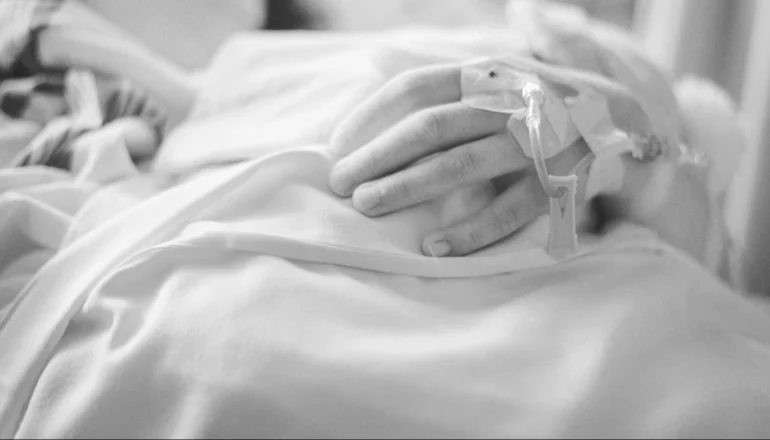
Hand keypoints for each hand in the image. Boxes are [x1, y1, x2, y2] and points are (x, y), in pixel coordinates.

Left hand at [329, 64, 586, 256]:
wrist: (617, 120)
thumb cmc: (533, 105)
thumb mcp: (490, 81)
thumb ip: (442, 90)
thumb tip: (373, 95)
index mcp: (484, 74)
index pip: (415, 88)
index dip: (370, 117)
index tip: (336, 146)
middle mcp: (507, 102)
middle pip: (430, 127)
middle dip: (378, 156)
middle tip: (340, 184)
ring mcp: (534, 142)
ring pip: (462, 165)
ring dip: (409, 187)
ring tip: (367, 206)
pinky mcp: (558, 182)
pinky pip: (508, 211)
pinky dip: (469, 232)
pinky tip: (432, 248)